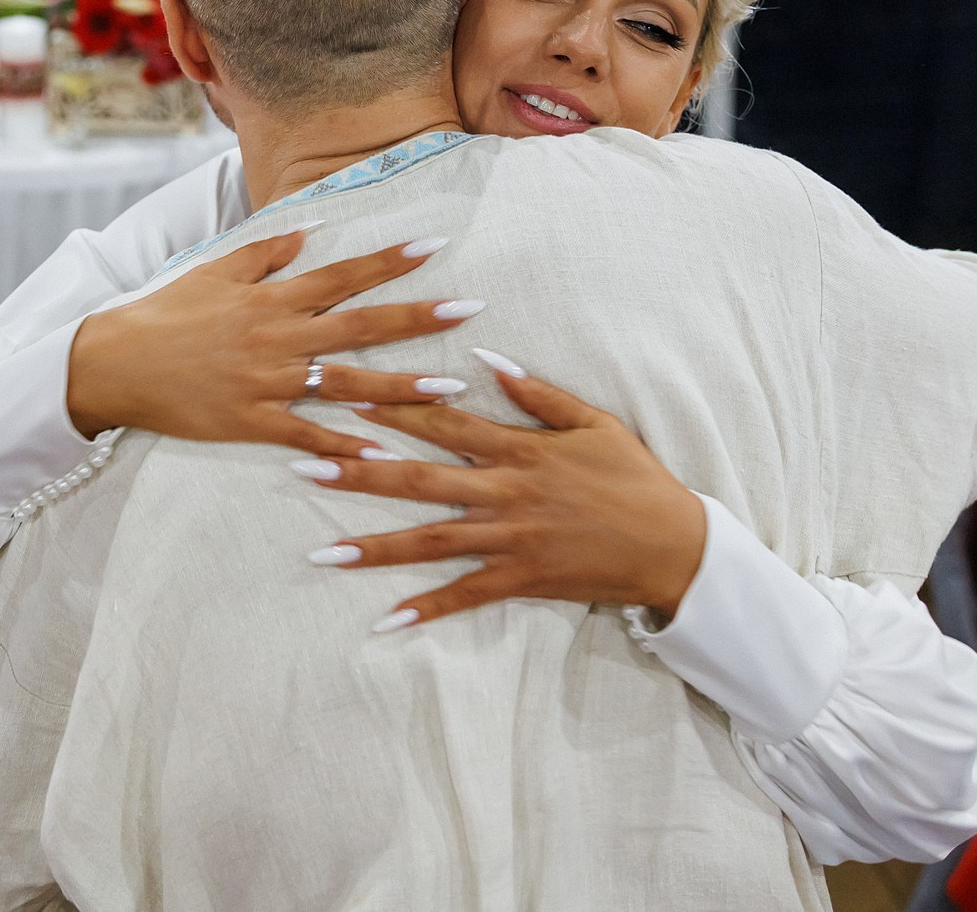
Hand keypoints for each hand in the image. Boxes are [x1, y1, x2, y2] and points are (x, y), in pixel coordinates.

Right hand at [65, 229, 482, 458]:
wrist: (114, 363)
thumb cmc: (164, 314)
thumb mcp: (213, 272)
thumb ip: (264, 254)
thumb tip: (311, 231)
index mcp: (271, 298)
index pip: (341, 275)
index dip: (388, 261)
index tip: (433, 246)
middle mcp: (277, 338)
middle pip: (359, 326)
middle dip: (416, 318)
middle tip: (468, 308)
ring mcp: (267, 382)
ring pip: (346, 384)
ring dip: (401, 387)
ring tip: (449, 387)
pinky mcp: (252, 422)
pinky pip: (308, 435)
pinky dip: (346, 446)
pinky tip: (385, 454)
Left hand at [297, 351, 706, 625]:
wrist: (672, 545)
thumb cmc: (633, 478)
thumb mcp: (593, 421)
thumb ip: (538, 393)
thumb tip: (489, 356)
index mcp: (518, 449)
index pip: (442, 422)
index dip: (391, 406)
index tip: (346, 394)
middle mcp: (503, 493)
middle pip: (418, 480)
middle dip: (359, 471)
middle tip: (304, 465)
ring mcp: (508, 539)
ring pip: (429, 542)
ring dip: (374, 547)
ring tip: (322, 554)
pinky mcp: (519, 579)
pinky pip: (464, 596)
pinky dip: (426, 608)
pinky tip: (385, 620)